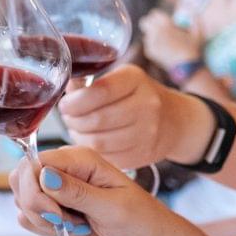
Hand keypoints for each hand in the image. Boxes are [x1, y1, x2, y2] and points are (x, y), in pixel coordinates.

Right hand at [9, 146, 220, 235]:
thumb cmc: (142, 221)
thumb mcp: (113, 208)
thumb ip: (77, 192)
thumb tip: (44, 175)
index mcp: (80, 159)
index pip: (35, 162)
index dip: (36, 189)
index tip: (56, 213)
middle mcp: (65, 168)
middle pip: (22, 177)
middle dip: (36, 205)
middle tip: (64, 221)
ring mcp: (57, 186)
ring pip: (22, 197)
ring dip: (41, 218)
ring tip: (73, 225)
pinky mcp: (54, 203)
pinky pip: (29, 212)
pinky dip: (41, 225)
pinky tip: (64, 228)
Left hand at [60, 65, 191, 169]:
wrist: (173, 120)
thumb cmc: (135, 95)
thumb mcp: (118, 79)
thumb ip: (89, 82)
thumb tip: (63, 86)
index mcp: (135, 80)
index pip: (100, 91)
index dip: (75, 101)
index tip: (65, 105)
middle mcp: (146, 105)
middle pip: (97, 119)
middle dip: (73, 120)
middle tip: (68, 118)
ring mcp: (147, 132)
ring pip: (99, 141)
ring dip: (79, 136)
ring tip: (77, 129)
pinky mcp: (143, 154)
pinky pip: (107, 156)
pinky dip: (92, 150)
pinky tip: (90, 141)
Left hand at [140, 9, 200, 70]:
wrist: (187, 67)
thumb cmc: (194, 49)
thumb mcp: (198, 32)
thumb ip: (195, 18)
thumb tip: (190, 8)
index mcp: (166, 24)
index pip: (154, 14)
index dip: (158, 16)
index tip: (163, 20)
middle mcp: (156, 31)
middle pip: (144, 21)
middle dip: (150, 23)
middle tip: (158, 28)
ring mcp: (151, 42)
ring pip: (146, 34)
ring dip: (152, 35)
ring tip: (164, 42)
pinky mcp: (149, 51)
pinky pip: (148, 44)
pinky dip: (153, 45)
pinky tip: (164, 50)